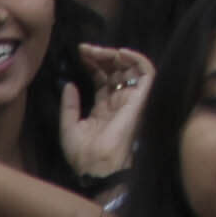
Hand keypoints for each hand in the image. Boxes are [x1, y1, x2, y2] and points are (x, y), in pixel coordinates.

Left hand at [60, 44, 151, 182]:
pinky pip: (147, 73)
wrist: (96, 166)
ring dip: (115, 55)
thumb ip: (69, 105)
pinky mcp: (141, 99)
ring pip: (129, 69)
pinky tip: (119, 53)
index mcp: (104, 109)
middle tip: (85, 50)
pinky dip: (137, 59)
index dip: (93, 64)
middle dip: (101, 56)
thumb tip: (69, 84)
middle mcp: (119, 102)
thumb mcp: (69, 127)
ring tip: (97, 51)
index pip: (103, 79)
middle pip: (115, 71)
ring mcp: (130, 100)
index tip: (79, 54)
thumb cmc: (82, 154)